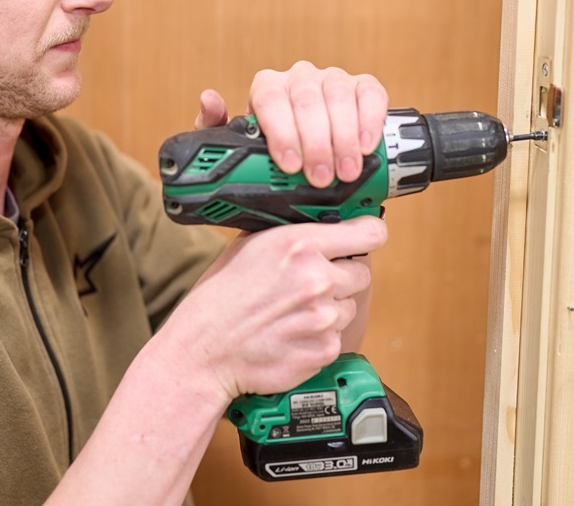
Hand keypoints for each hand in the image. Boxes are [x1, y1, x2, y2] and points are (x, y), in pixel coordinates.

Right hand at [168, 216, 386, 400]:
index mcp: (299, 245)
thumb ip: (292, 234)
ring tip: (293, 313)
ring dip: (330, 308)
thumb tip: (324, 223)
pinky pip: (338, 336)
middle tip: (311, 285)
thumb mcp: (249, 245)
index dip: (367, 234)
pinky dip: (320, 336)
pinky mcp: (325, 349)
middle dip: (341, 277)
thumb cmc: (220, 298)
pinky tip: (291, 334)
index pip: (369, 232)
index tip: (364, 237)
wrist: (204, 350)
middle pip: (362, 272)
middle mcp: (316, 278)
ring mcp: (323, 317)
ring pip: (349, 307)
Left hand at [195, 61, 387, 187]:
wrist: (303, 174)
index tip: (289, 165)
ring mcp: (333, 79)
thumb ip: (217, 131)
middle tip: (320, 178)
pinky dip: (370, 118)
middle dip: (315, 141)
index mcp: (267, 88)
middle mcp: (299, 78)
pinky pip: (370, 93)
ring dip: (343, 137)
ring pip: (338, 95)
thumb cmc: (270, 162)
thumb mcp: (239, 155)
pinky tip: (366, 146)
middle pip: (306, 98)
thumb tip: (210, 99)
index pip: (269, 97)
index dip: (281, 130)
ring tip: (346, 172)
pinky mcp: (363, 88)